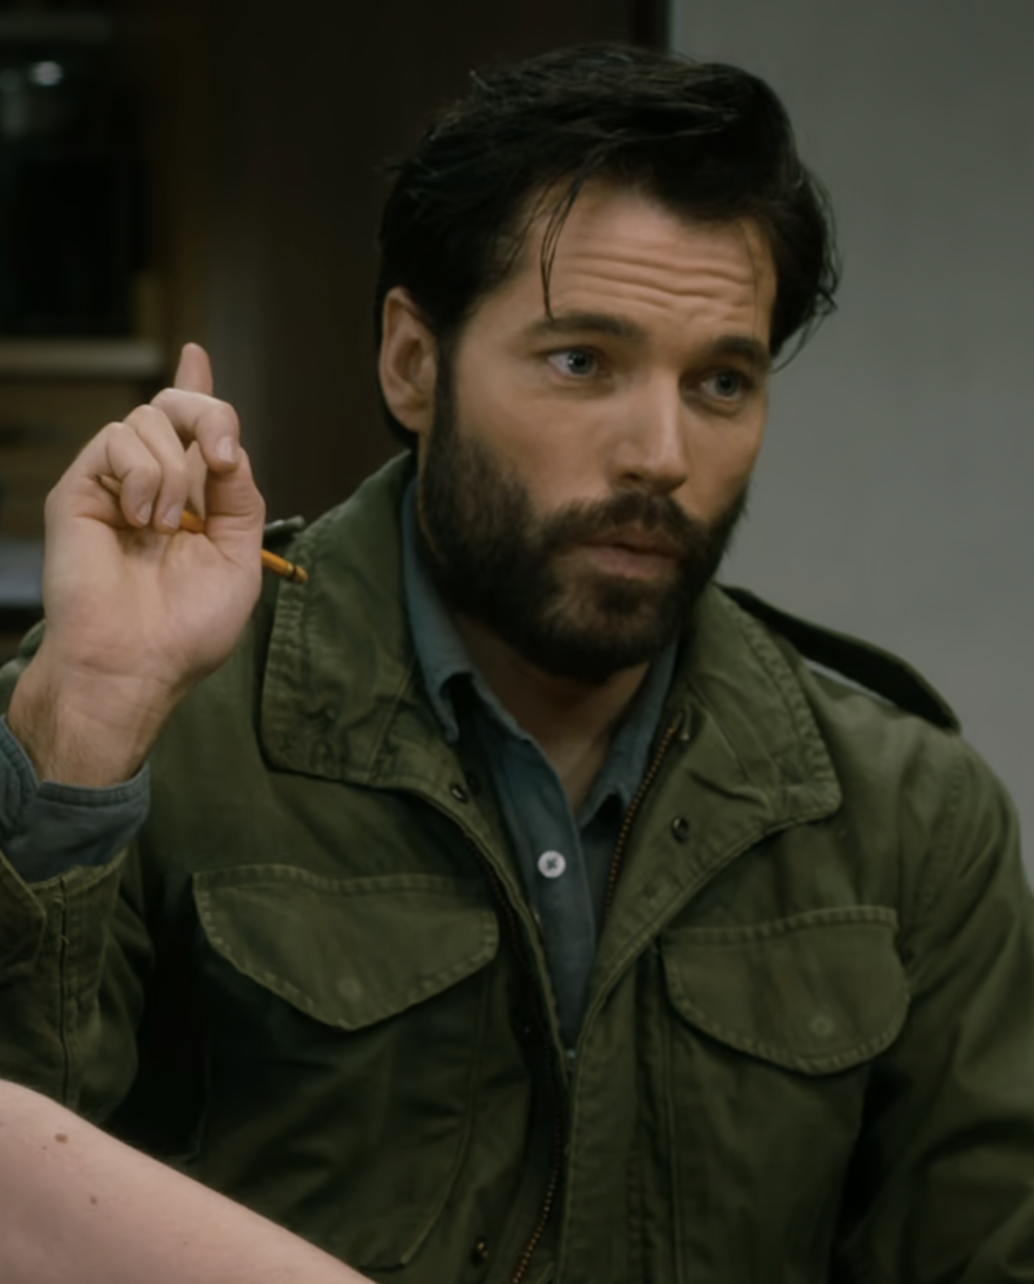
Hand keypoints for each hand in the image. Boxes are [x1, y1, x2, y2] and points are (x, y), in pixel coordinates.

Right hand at [7, 344, 265, 784]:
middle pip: (178, 408)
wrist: (136, 662)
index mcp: (195, 501)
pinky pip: (115, 439)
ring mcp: (116, 484)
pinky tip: (140, 519)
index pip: (193, 434)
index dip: (198, 392)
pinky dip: (140, 473)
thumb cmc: (189, 626)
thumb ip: (241, 496)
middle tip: (221, 458)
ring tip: (165, 528)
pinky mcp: (81, 489)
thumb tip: (227, 448)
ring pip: (148, 419)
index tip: (196, 355)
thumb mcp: (239, 557)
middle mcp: (155, 485)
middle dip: (208, 415)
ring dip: (172, 471)